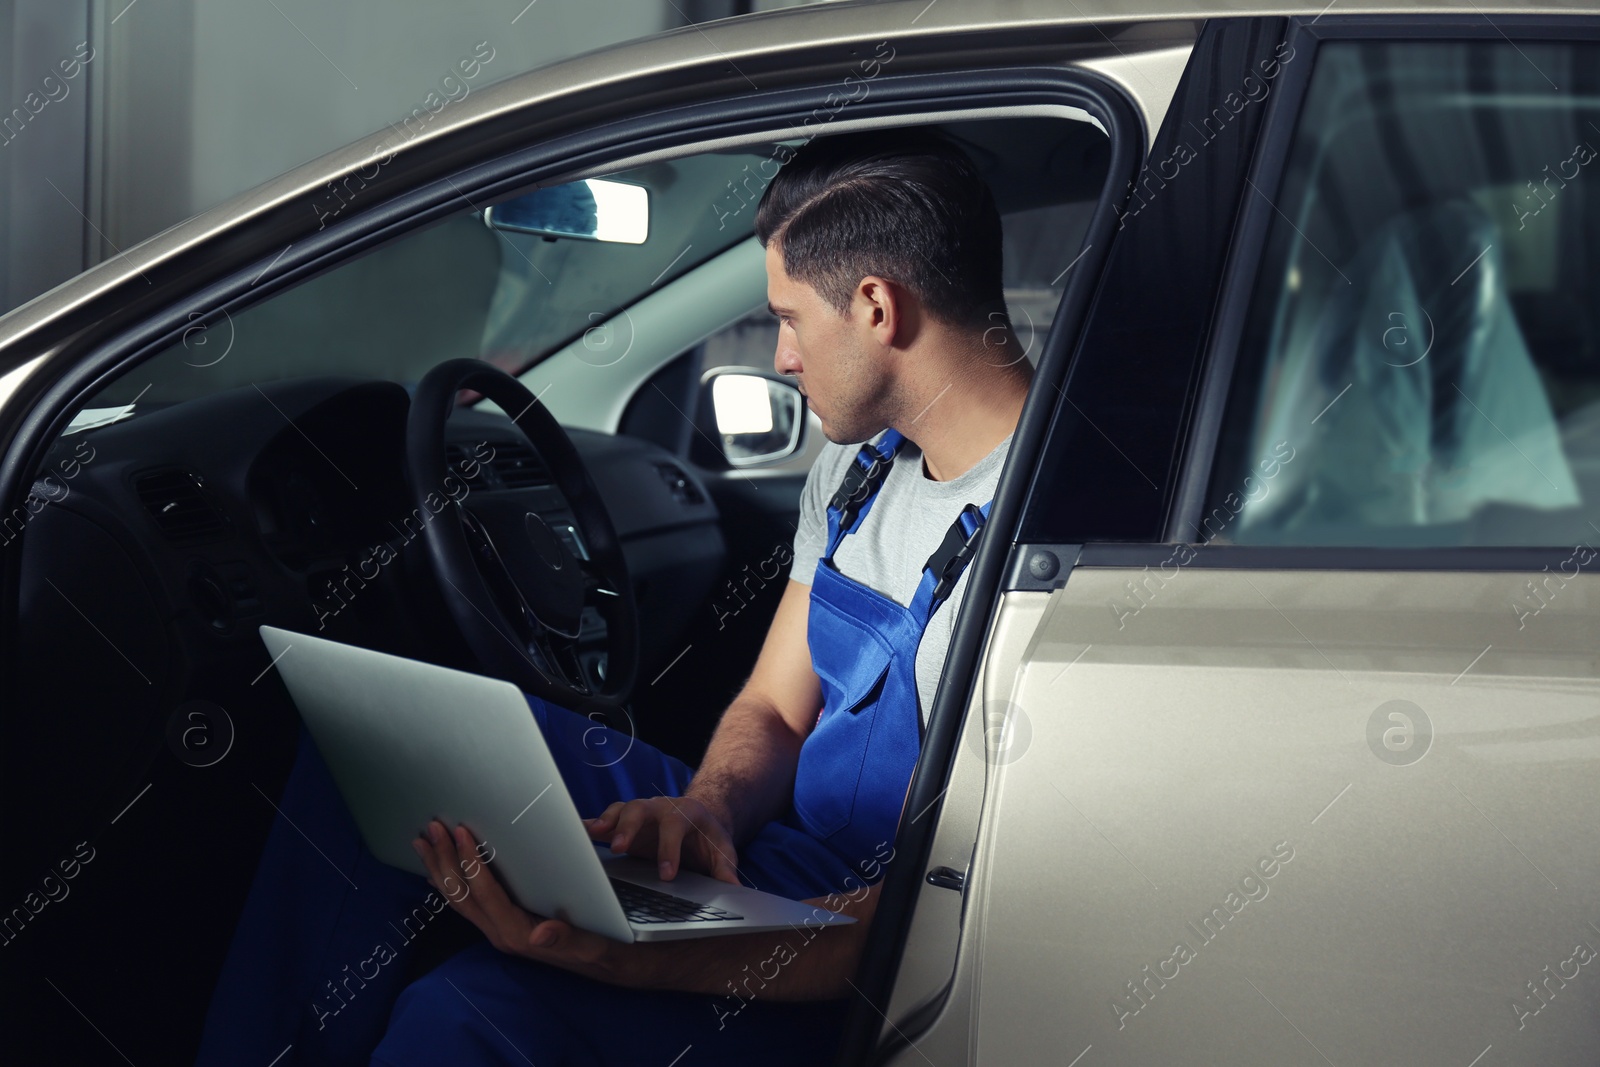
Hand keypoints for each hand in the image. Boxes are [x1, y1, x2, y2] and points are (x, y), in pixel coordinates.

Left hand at [411, 819, 622, 975]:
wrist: (604, 967)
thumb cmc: (601, 950)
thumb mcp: (592, 946)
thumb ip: (566, 940)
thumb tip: (541, 934)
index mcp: (517, 934)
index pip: (485, 893)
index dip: (471, 862)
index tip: (461, 832)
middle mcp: (500, 934)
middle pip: (461, 895)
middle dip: (444, 860)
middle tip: (432, 829)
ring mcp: (497, 931)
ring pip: (458, 899)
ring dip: (439, 869)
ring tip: (422, 842)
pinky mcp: (500, 926)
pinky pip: (466, 904)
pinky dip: (448, 884)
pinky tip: (438, 872)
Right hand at [583, 794, 739, 883]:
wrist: (696, 820)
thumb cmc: (706, 837)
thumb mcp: (721, 849)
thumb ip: (725, 868)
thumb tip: (734, 889)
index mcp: (684, 813)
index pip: (675, 827)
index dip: (669, 850)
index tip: (666, 875)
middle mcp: (658, 808)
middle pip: (640, 809)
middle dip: (629, 828)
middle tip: (620, 849)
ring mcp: (638, 813)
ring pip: (619, 810)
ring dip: (605, 822)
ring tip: (591, 836)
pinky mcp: (623, 823)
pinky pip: (604, 820)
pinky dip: (589, 826)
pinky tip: (573, 834)